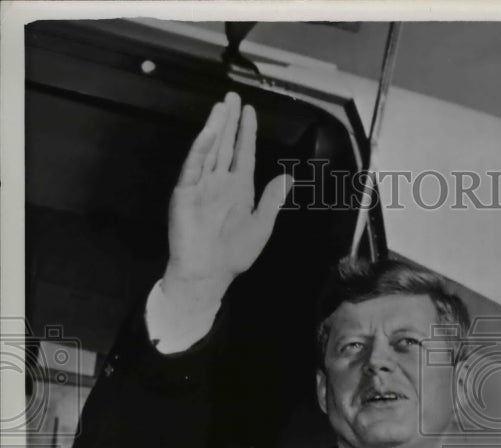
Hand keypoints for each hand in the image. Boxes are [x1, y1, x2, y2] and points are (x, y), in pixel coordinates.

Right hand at [163, 91, 293, 301]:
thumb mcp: (261, 226)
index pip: (243, 153)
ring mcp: (202, 184)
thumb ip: (272, 200)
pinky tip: (209, 133)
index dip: (247, 132)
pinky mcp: (186, 191)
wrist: (208, 273)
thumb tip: (289, 178)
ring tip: (222, 106)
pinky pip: (194, 166)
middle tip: (233, 96)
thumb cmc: (234, 253)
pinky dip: (201, 149)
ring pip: (210, 149)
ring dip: (216, 127)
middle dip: (230, 121)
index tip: (249, 111)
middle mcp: (220, 182)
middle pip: (226, 144)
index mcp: (239, 189)